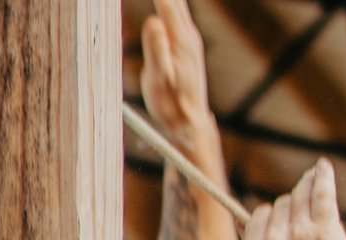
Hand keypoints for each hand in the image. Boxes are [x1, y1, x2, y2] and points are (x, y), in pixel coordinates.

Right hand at [141, 0, 217, 144]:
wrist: (191, 122)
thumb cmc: (172, 105)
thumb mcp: (160, 79)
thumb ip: (157, 49)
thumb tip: (154, 20)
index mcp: (181, 39)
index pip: (168, 1)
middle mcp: (189, 35)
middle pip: (175, 0)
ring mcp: (190, 40)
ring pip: (177, 7)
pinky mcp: (187, 47)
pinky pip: (177, 17)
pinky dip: (169, 5)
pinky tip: (164, 3)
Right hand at [243, 160, 345, 239]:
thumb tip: (245, 224)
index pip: (259, 215)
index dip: (272, 215)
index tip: (283, 218)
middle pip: (280, 204)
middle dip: (291, 206)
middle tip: (305, 213)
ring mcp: (299, 235)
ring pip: (299, 195)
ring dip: (306, 185)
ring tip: (314, 178)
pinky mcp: (325, 230)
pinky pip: (321, 194)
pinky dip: (322, 176)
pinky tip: (323, 166)